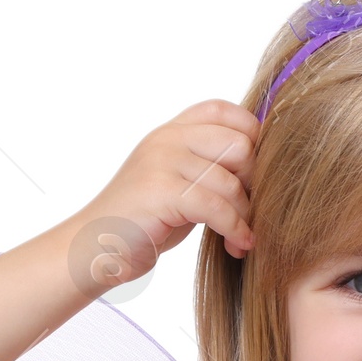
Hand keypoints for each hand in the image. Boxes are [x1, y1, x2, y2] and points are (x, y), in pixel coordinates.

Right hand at [78, 99, 256, 277]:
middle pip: (239, 145)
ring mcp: (161, 161)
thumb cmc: (145, 222)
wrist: (96, 249)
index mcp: (172, 130)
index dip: (253, 139)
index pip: (226, 111)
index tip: (256, 179)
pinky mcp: (160, 191)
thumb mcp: (181, 183)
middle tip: (252, 213)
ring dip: (246, 217)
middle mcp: (166, 138)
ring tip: (242, 240)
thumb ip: (210, 165)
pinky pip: (216, 207)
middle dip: (255, 184)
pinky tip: (237, 246)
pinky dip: (235, 230)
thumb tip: (264, 165)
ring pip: (231, 181)